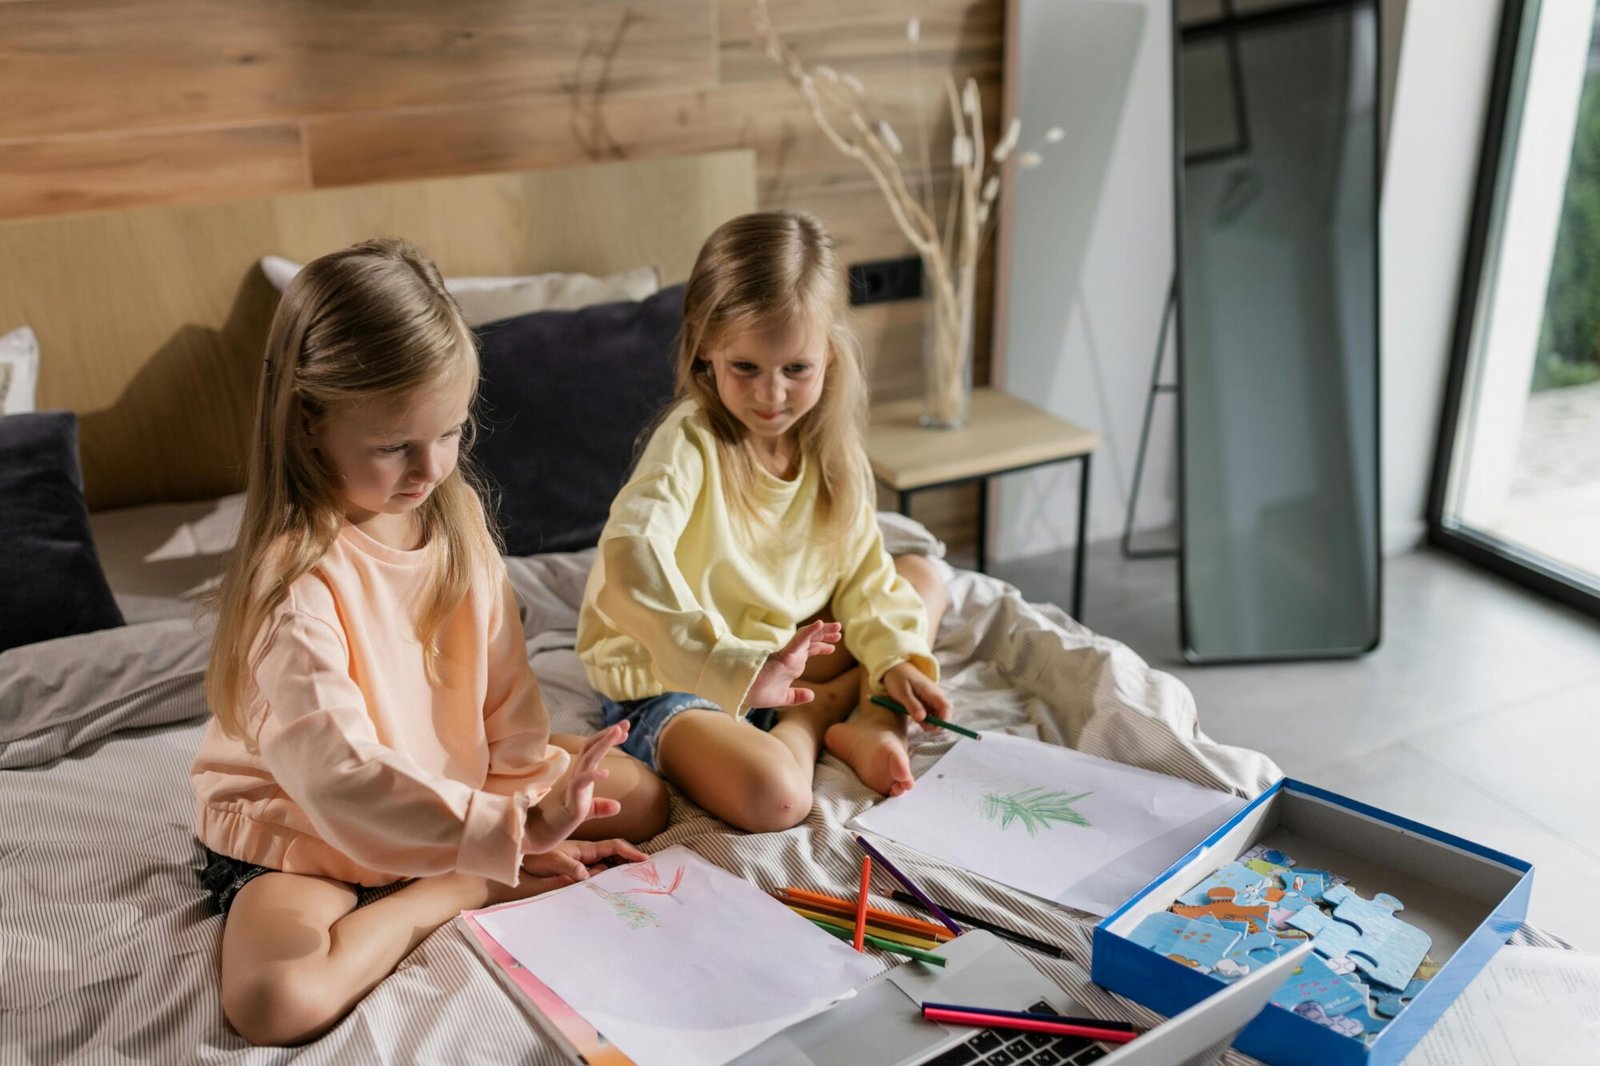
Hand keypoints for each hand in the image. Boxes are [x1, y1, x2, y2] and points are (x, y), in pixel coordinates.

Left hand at [521, 838, 649, 886]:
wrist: (520, 863)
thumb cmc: (536, 858)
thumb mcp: (552, 861)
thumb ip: (569, 866)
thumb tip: (586, 875)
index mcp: (586, 849)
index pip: (613, 847)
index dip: (630, 851)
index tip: (644, 860)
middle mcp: (589, 857)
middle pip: (616, 858)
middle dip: (631, 864)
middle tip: (647, 876)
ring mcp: (585, 868)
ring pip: (609, 870)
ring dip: (621, 876)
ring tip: (635, 886)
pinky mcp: (579, 878)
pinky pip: (598, 880)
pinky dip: (608, 884)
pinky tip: (614, 893)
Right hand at [523, 722, 626, 854]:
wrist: (537, 834)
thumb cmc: (558, 821)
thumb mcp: (584, 812)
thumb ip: (599, 808)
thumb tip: (618, 806)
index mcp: (580, 777)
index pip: (593, 751)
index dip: (607, 739)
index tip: (624, 730)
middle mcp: (576, 777)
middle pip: (591, 748)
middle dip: (608, 735)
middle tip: (625, 723)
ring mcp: (572, 786)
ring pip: (588, 759)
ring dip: (602, 744)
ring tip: (617, 732)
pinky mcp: (569, 800)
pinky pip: (580, 783)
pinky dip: (592, 776)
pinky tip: (605, 772)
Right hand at [746, 620, 841, 708]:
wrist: (743, 692)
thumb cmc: (757, 692)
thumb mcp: (783, 698)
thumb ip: (797, 696)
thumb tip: (812, 695)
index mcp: (791, 664)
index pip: (808, 651)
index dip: (821, 646)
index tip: (833, 646)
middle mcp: (791, 657)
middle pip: (812, 641)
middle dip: (825, 635)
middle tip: (839, 630)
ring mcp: (788, 655)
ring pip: (808, 637)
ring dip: (822, 631)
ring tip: (837, 627)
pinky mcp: (784, 655)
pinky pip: (799, 640)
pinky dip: (809, 632)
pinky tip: (820, 624)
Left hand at [882, 662, 950, 729]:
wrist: (895, 667)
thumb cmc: (898, 677)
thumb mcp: (902, 692)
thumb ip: (912, 705)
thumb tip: (922, 719)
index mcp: (932, 692)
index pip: (947, 708)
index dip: (944, 720)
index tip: (934, 728)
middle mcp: (935, 696)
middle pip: (944, 714)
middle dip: (936, 724)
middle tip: (921, 726)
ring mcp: (931, 699)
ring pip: (938, 715)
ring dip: (930, 722)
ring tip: (915, 719)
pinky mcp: (926, 702)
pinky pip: (930, 713)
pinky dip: (925, 718)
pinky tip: (915, 716)